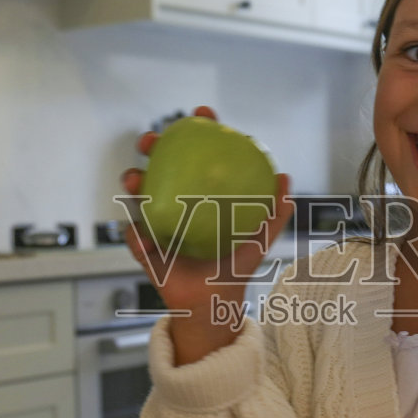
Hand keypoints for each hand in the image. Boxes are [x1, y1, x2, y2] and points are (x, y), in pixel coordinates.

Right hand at [119, 105, 293, 363]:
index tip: (201, 114)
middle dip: (152, 145)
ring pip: (137, 195)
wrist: (216, 303)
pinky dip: (135, 232)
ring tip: (135, 178)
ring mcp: (156, 223)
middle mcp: (174, 202)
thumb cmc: (235, 267)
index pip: (195, 155)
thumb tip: (286, 180)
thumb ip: (274, 212)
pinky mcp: (144, 249)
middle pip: (158, 164)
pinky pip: (135, 237)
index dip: (195, 131)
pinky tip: (141, 230)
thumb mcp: (259, 238)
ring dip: (132, 182)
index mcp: (198, 194)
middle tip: (152, 139)